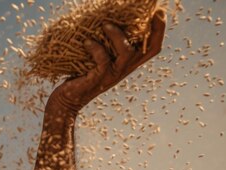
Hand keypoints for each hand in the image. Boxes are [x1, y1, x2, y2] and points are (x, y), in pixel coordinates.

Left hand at [47, 9, 166, 114]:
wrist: (68, 99)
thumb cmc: (81, 74)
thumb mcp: (98, 58)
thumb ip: (107, 44)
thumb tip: (107, 19)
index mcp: (128, 63)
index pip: (152, 47)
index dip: (159, 30)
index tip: (158, 12)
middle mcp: (125, 68)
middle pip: (150, 49)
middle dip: (154, 29)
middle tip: (148, 12)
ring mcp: (113, 74)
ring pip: (127, 52)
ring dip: (118, 36)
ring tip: (105, 25)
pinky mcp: (98, 79)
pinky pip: (103, 60)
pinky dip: (95, 48)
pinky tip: (86, 42)